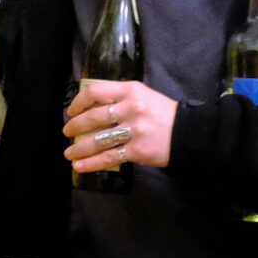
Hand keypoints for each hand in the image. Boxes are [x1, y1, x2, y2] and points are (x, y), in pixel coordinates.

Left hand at [63, 79, 177, 172]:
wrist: (190, 133)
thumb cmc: (164, 114)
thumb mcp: (145, 97)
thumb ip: (121, 99)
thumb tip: (93, 109)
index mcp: (131, 91)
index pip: (96, 91)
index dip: (79, 101)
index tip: (71, 111)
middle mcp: (131, 108)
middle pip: (93, 117)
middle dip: (75, 126)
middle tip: (67, 133)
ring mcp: (134, 130)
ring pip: (98, 140)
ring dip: (79, 149)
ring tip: (69, 154)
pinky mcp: (137, 150)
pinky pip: (109, 157)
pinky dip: (91, 163)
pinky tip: (80, 166)